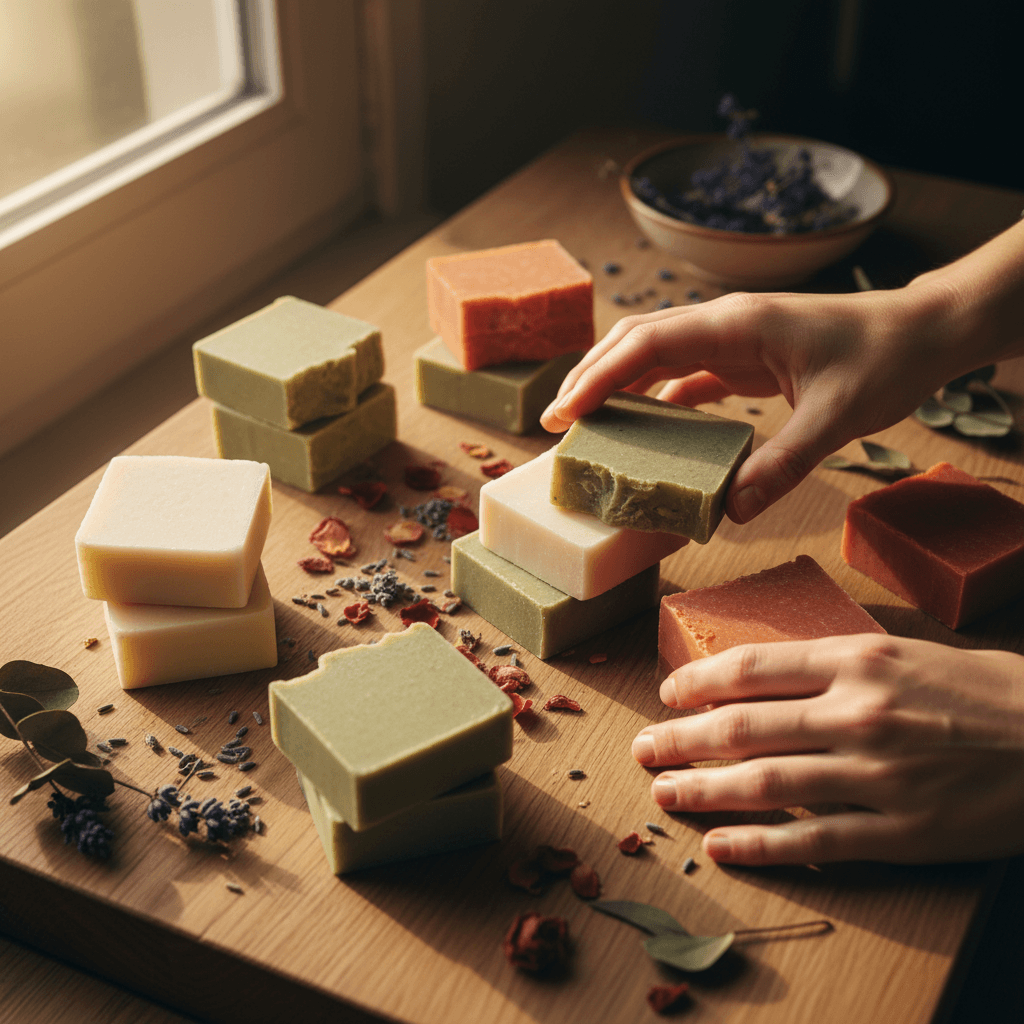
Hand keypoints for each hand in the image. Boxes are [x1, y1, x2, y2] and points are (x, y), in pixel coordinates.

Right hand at [541, 284, 965, 522]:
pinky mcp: (744, 357)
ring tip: (584, 426)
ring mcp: (732, 338)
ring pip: (655, 355)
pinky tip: (646, 431)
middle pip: (636, 342)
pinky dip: (658, 400)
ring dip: (616, 386)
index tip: (562, 412)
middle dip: (589, 377)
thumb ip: (783, 464)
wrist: (923, 332)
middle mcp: (725, 324)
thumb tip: (732, 512)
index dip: (598, 376)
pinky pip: (686, 375)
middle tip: (552, 423)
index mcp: (736, 324)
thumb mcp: (837, 417)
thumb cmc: (885, 359)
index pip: (648, 344)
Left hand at [631, 634, 1023, 864]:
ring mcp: (878, 776)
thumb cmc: (984, 691)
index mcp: (859, 660)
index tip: (668, 694)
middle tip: (644, 748)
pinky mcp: (903, 833)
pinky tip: (720, 845)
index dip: (696, 682)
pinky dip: (760, 845)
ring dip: (703, 790)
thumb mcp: (906, 652)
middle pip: (742, 727)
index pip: (751, 668)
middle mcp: (859, 714)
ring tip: (664, 793)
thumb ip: (835, 664)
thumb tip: (761, 678)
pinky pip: (813, 842)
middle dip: (680, 739)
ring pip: (765, 784)